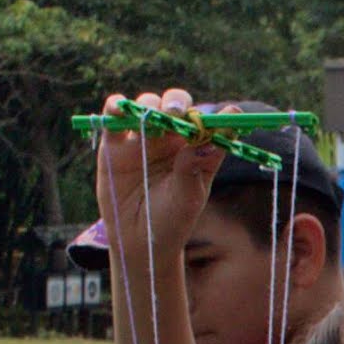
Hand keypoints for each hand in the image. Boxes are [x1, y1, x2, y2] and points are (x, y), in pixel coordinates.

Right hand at [90, 93, 225, 279]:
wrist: (139, 240)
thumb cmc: (172, 219)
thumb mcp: (189, 197)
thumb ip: (196, 167)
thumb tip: (207, 138)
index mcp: (193, 146)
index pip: (204, 120)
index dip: (214, 115)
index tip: (229, 115)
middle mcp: (169, 136)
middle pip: (175, 105)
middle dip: (176, 103)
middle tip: (176, 114)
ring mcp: (142, 136)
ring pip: (146, 104)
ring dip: (150, 105)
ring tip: (152, 120)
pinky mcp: (114, 142)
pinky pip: (114, 117)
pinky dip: (115, 106)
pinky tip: (120, 108)